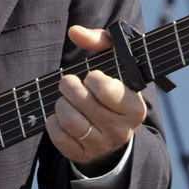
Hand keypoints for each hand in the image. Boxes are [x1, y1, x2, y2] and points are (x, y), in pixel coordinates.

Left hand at [46, 25, 147, 170]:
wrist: (113, 124)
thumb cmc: (112, 84)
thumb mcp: (114, 60)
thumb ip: (100, 40)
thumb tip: (75, 32)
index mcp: (135, 108)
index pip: (105, 89)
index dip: (93, 78)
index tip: (92, 76)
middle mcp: (122, 130)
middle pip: (82, 102)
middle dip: (69, 85)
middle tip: (69, 82)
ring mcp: (102, 145)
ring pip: (69, 120)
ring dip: (60, 103)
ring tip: (65, 98)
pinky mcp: (83, 155)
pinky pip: (58, 137)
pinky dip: (53, 122)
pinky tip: (61, 116)